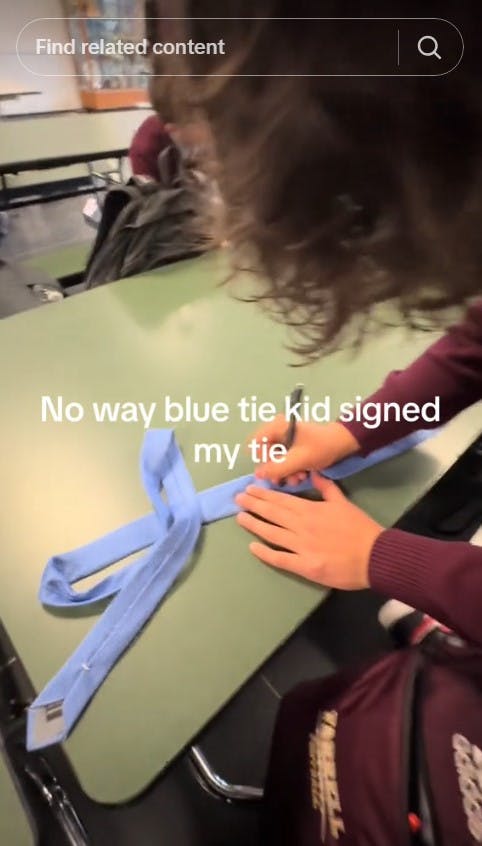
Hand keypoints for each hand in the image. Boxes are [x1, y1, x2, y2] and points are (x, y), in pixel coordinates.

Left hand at [235, 473, 382, 589]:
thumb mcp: (344, 503)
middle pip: (272, 513)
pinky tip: (252, 547)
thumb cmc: (360, 529)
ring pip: (272, 533)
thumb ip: (327, 489)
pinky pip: (280, 558)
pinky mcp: (305, 566)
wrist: (375, 555)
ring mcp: (302, 546)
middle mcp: (302, 526)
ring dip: (254, 525)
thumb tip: (314, 473)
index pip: (282, 499)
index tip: (250, 489)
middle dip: (253, 505)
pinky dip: (265, 553)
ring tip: (240, 518)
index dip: (264, 494)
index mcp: (311, 510)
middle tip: (237, 499)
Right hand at [251, 418, 359, 485]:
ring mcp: (285, 438)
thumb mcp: (298, 460)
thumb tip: (257, 474)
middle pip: (266, 452)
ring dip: (285, 471)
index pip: (256, 442)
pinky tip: (302, 474)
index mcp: (276, 427)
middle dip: (276, 468)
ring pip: (276, 458)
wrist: (343, 443)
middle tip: (285, 480)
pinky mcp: (292, 446)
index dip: (261, 459)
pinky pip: (284, 458)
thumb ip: (277, 468)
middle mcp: (278, 430)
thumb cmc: (321, 447)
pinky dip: (291, 468)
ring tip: (298, 478)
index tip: (271, 470)